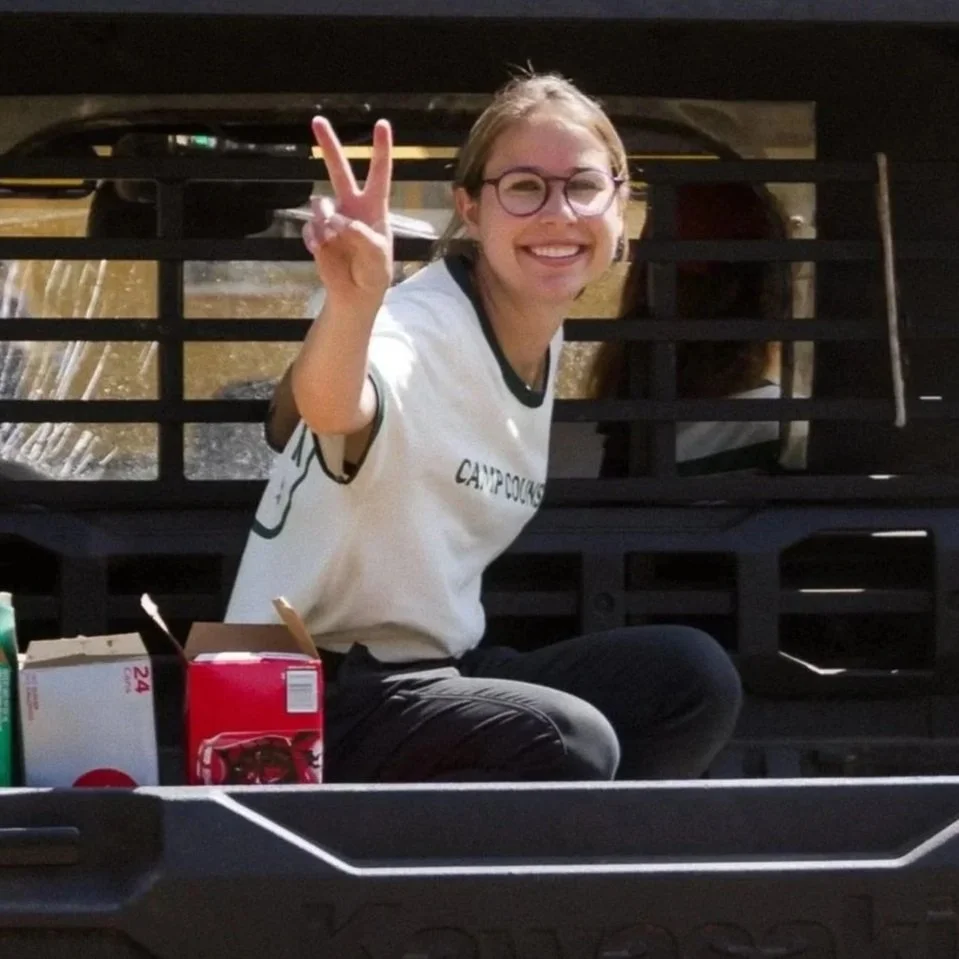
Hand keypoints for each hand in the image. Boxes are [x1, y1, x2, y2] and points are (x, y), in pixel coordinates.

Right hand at [303, 117, 393, 302]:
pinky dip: (315, 239)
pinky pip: (310, 228)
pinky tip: (321, 251)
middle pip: (339, 170)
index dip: (381, 149)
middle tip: (317, 120)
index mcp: (374, 208)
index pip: (379, 174)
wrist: (355, 297)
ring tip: (334, 240)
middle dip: (328, 145)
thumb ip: (362, 237)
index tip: (382, 124)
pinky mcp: (317, 233)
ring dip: (326, 221)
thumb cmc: (374, 275)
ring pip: (320, 204)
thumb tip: (338, 221)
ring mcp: (332, 219)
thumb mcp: (378, 258)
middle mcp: (352, 207)